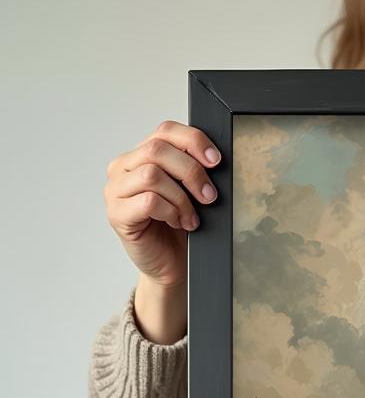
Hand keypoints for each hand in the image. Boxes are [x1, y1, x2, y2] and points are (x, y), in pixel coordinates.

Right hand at [103, 120, 220, 289]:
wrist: (171, 266)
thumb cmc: (179, 229)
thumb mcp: (190, 193)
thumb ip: (192, 171)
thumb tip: (213, 159)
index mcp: (141, 156)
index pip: (164, 131)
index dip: (193, 140)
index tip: (216, 161)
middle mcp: (124, 168)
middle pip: (158, 150)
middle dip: (192, 172)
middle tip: (209, 197)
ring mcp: (116, 190)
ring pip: (152, 175)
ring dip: (181, 198)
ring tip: (191, 217)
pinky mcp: (117, 214)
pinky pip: (148, 201)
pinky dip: (170, 212)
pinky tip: (178, 223)